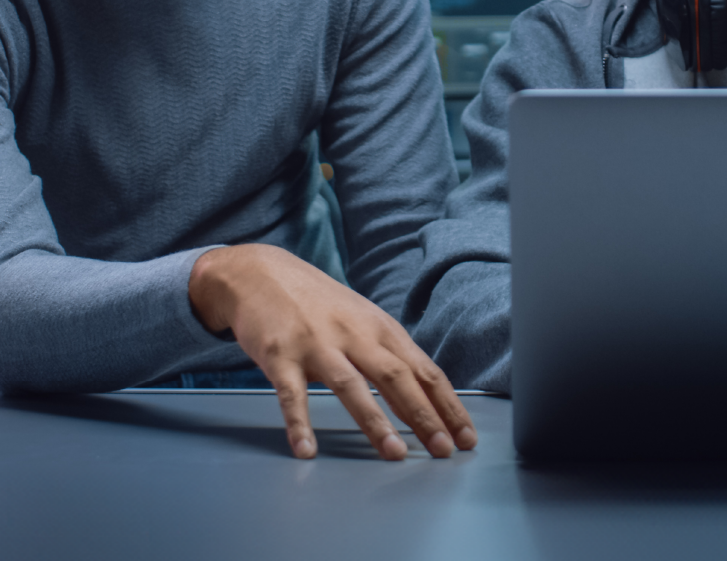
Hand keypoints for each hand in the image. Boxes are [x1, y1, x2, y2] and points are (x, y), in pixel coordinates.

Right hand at [188, 243, 477, 461]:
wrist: (260, 273)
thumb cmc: (319, 305)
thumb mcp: (363, 320)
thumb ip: (390, 353)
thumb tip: (427, 394)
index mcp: (381, 329)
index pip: (424, 370)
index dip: (448, 405)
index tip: (466, 436)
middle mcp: (354, 334)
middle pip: (397, 377)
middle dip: (424, 415)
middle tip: (443, 451)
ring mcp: (317, 344)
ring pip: (350, 386)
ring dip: (375, 422)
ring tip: (394, 454)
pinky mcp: (280, 355)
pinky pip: (291, 394)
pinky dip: (299, 423)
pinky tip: (307, 449)